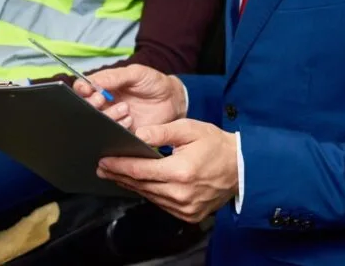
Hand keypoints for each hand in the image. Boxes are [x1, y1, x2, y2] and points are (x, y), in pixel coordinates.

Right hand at [73, 64, 186, 131]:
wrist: (173, 101)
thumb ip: (114, 76)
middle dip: (91, 103)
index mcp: (103, 85)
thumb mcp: (136, 73)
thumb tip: (93, 81)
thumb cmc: (153, 82)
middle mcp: (104, 102)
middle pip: (85, 106)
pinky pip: (111, 133)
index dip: (81, 89)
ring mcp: (112, 117)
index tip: (87, 89)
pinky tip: (130, 120)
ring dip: (108, 115)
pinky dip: (118, 127)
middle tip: (102, 99)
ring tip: (125, 108)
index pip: (83, 87)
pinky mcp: (121, 132)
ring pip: (97, 121)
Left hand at [97, 119, 238, 223]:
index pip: (141, 170)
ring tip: (116, 174)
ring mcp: (186, 208)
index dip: (120, 165)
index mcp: (181, 172)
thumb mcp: (189, 129)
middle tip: (102, 167)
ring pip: (150, 196)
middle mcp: (181, 194)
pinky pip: (161, 204)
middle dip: (120, 175)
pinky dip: (149, 193)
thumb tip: (136, 135)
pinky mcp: (189, 215)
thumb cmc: (216, 144)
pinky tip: (138, 184)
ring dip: (131, 185)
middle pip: (141, 185)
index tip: (104, 160)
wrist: (242, 167)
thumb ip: (161, 132)